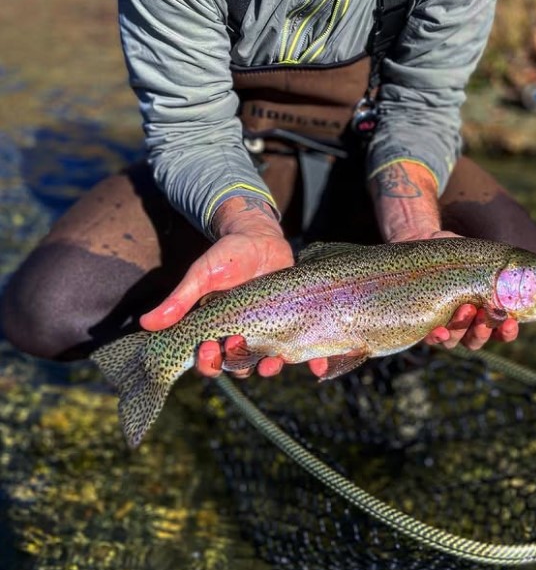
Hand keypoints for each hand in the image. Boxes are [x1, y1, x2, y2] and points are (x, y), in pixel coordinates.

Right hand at [140, 196, 300, 377]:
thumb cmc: (226, 256)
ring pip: (268, 363)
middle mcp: (243, 337)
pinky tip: (318, 365)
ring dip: (271, 368)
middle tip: (240, 348)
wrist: (260, 237)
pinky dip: (312, 360)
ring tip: (274, 362)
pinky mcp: (294, 324)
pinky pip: (302, 348)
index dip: (208, 363)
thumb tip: (146, 323)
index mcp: (217, 331)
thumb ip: (180, 299)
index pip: (209, 361)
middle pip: (239, 367)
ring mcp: (269, 332)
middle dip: (240, 365)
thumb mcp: (202, 275)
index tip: (209, 349)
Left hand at [421, 230, 518, 349]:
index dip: (507, 332)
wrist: (428, 243)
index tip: (510, 322)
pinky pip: (429, 337)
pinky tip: (440, 330)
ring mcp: (444, 324)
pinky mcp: (423, 320)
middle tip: (486, 311)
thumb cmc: (461, 255)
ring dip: (462, 328)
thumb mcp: (485, 259)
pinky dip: (436, 336)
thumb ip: (506, 271)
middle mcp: (465, 325)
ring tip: (466, 307)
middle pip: (477, 339)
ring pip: (455, 340)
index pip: (500, 333)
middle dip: (483, 329)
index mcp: (485, 315)